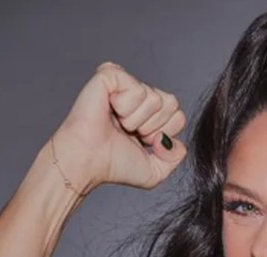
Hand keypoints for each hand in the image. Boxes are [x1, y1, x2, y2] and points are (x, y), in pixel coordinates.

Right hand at [50, 61, 187, 193]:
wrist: (88, 161)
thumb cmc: (114, 165)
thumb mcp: (155, 172)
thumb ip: (176, 158)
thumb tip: (175, 141)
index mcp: (148, 114)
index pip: (178, 115)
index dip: (163, 134)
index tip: (141, 141)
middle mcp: (138, 96)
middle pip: (172, 103)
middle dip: (153, 126)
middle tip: (128, 132)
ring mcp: (125, 83)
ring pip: (156, 98)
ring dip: (137, 120)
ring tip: (117, 123)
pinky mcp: (111, 74)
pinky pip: (138, 89)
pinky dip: (126, 107)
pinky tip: (109, 110)